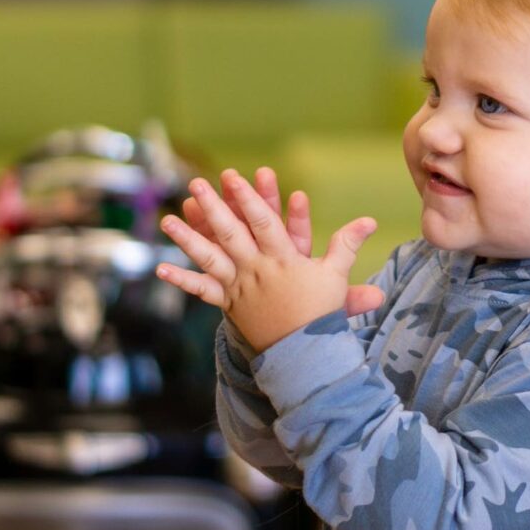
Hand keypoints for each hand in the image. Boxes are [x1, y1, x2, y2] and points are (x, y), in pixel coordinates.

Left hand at [156, 172, 384, 351]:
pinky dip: (182, 279)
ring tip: (167, 218)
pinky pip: (202, 290)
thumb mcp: (336, 274)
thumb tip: (370, 220)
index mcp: (282, 259)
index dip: (247, 197)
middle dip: (214, 206)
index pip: (262, 222)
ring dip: (187, 237)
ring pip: (209, 258)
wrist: (304, 352)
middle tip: (197, 183)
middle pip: (231, 233)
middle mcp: (256, 270)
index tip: (233, 177)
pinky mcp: (230, 304)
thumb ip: (348, 243)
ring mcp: (239, 287)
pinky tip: (159, 268)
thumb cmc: (321, 311)